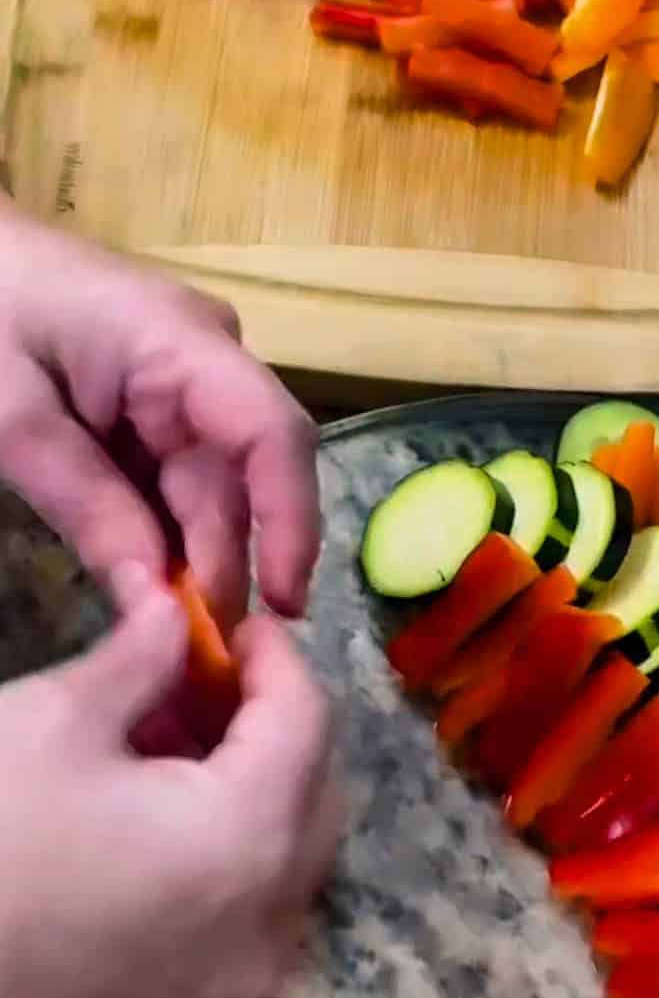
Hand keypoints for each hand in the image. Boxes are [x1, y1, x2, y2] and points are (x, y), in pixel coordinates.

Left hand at [0, 198, 318, 625]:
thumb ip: (89, 510)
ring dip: (189, 561)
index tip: (283, 605)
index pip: (273, 434)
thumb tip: (156, 606)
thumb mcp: (12, 420)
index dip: (291, 525)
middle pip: (239, 482)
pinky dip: (162, 536)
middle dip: (221, 567)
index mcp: (181, 343)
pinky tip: (149, 584)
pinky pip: (177, 484)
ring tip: (170, 632)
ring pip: (210, 494)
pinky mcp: (160, 407)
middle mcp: (206, 363)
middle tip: (195, 654)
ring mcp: (186, 385)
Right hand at [0, 567, 342, 997]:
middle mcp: (276, 912)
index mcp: (252, 838)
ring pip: (292, 849)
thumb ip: (140, 659)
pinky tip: (159, 812)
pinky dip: (235, 845)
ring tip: (166, 740)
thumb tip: (176, 616)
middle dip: (270, 722)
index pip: (308, 723)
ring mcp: (248, 968)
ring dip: (253, 783)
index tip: (232, 626)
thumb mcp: (53, 723)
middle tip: (198, 677)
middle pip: (316, 789)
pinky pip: (256, 902)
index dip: (276, 660)